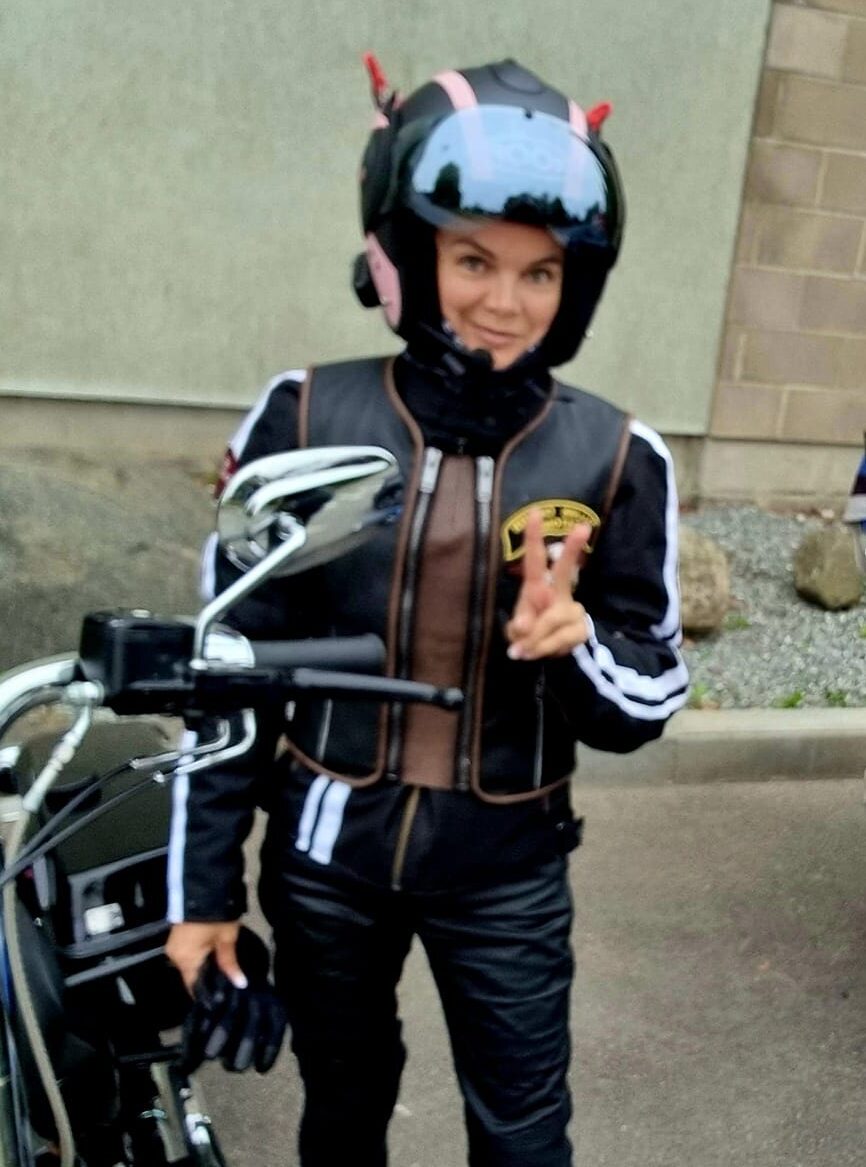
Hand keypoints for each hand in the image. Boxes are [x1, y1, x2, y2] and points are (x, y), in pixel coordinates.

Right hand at [166, 920, 244, 993]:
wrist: (203, 887)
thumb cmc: (216, 915)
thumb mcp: (226, 938)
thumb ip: (230, 963)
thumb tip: (239, 984)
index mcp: (185, 960)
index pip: (194, 986)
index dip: (208, 992)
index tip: (222, 997)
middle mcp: (174, 956)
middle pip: (191, 975)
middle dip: (208, 978)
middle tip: (226, 982)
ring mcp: (173, 946)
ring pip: (189, 964)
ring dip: (204, 966)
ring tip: (221, 968)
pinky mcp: (176, 937)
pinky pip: (187, 954)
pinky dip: (199, 956)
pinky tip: (212, 955)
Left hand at [505, 508, 591, 660]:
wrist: (551, 654)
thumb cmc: (531, 632)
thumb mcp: (517, 630)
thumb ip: (518, 627)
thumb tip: (523, 627)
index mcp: (537, 587)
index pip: (534, 559)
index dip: (533, 537)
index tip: (535, 513)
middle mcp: (558, 593)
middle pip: (564, 570)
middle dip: (572, 550)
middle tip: (583, 527)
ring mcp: (573, 609)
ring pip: (553, 620)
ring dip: (534, 639)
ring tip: (523, 652)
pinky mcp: (582, 628)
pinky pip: (560, 639)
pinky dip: (544, 649)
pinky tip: (537, 652)